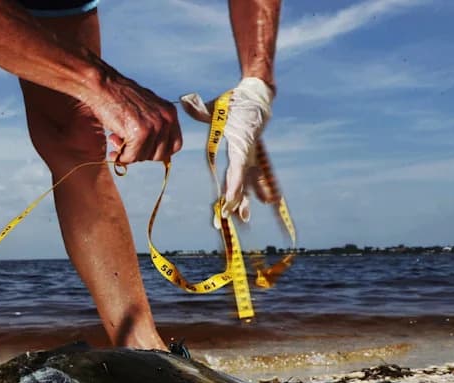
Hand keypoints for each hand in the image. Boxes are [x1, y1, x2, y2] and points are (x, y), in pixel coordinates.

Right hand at [81, 60, 181, 163]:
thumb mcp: (145, 109)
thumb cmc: (120, 97)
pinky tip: (113, 149)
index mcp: (170, 112)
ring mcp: (154, 126)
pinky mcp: (139, 133)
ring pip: (144, 157)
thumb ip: (153, 127)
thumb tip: (151, 151)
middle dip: (142, 154)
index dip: (158, 152)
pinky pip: (131, 157)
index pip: (175, 146)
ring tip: (116, 141)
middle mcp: (166, 119)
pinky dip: (120, 157)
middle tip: (126, 145)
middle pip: (160, 155)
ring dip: (128, 154)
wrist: (104, 86)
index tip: (144, 150)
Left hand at [180, 77, 273, 221]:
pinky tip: (269, 201)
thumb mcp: (216, 104)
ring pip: (250, 181)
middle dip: (235, 200)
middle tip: (226, 217)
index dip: (234, 184)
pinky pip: (257, 174)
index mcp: (240, 142)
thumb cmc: (234, 100)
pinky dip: (263, 188)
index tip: (228, 199)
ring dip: (246, 199)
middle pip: (242, 180)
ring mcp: (253, 153)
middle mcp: (249, 151)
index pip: (237, 167)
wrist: (256, 92)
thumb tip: (184, 100)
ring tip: (244, 219)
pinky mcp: (254, 153)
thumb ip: (199, 107)